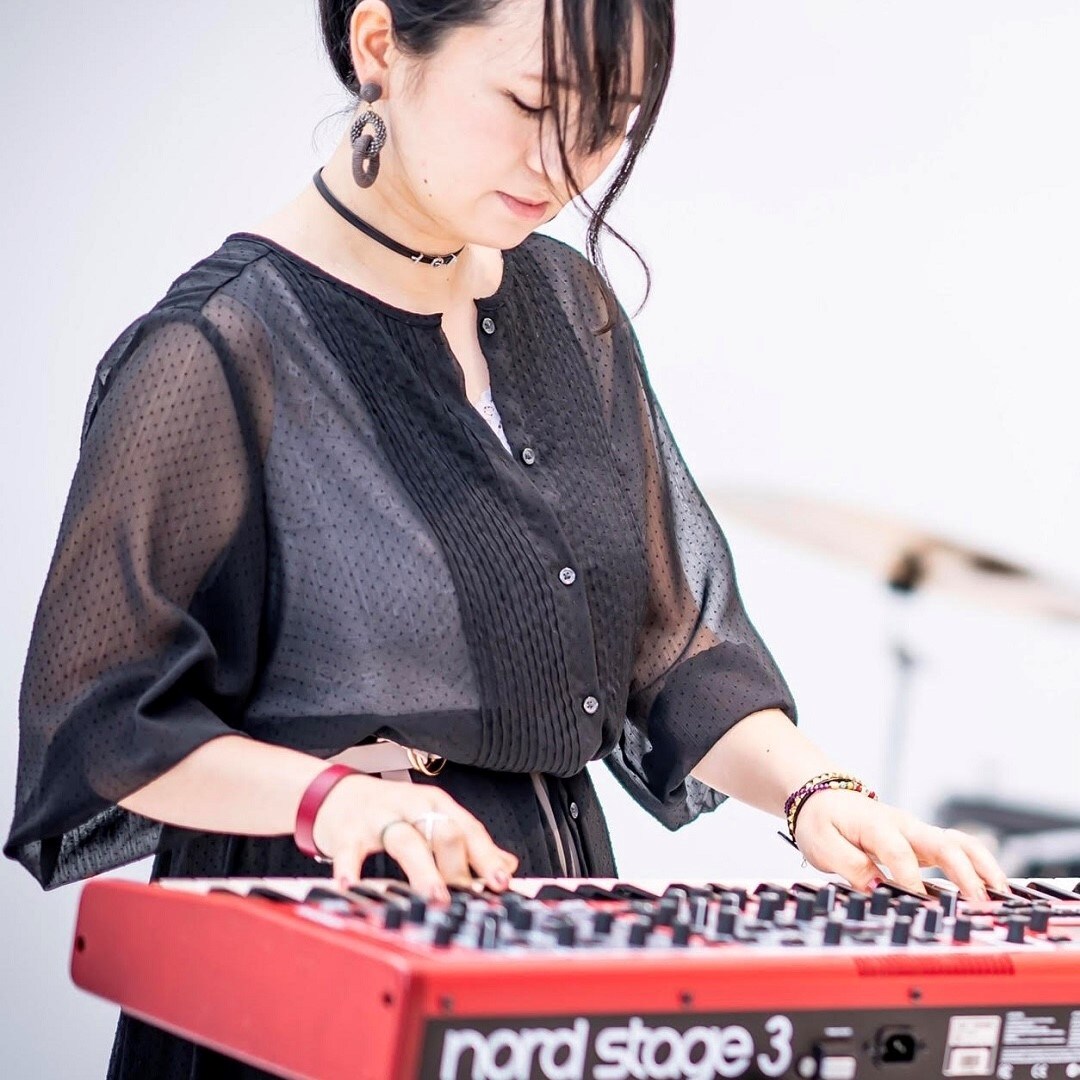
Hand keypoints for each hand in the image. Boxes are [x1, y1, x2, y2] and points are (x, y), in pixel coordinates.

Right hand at [311, 773, 518, 900]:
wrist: (336, 795)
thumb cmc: (391, 812)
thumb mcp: (431, 819)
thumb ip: (469, 843)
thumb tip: (507, 866)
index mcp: (437, 806)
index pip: (469, 829)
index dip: (487, 857)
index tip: (500, 883)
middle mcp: (413, 808)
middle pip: (443, 831)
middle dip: (457, 866)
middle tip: (466, 897)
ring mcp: (380, 819)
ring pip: (406, 841)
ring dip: (423, 870)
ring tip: (435, 896)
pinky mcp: (348, 833)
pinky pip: (350, 851)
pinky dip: (351, 869)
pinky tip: (353, 887)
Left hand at [793, 789, 1008, 899]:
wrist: (823, 796)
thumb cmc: (822, 822)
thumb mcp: (822, 846)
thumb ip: (849, 866)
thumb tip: (877, 888)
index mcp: (876, 825)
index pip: (898, 854)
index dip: (910, 880)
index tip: (920, 905)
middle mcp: (904, 826)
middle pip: (943, 844)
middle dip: (965, 874)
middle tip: (979, 905)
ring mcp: (917, 832)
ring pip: (959, 844)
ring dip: (983, 868)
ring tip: (1002, 897)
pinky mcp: (924, 841)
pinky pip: (958, 850)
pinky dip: (979, 867)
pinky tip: (994, 889)